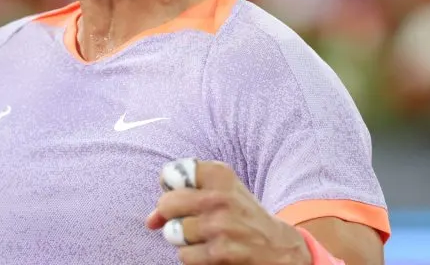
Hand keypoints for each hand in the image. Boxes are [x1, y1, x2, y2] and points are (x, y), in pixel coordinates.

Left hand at [146, 158, 311, 264]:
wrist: (279, 248)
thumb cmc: (242, 216)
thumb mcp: (223, 191)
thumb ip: (184, 193)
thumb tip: (150, 221)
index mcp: (220, 174)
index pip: (171, 173)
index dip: (170, 187)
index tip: (184, 196)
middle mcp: (220, 196)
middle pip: (166, 204)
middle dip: (172, 216)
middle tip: (193, 220)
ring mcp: (219, 225)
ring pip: (174, 233)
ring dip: (186, 240)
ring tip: (207, 237)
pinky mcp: (219, 252)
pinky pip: (184, 256)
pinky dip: (194, 258)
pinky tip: (213, 252)